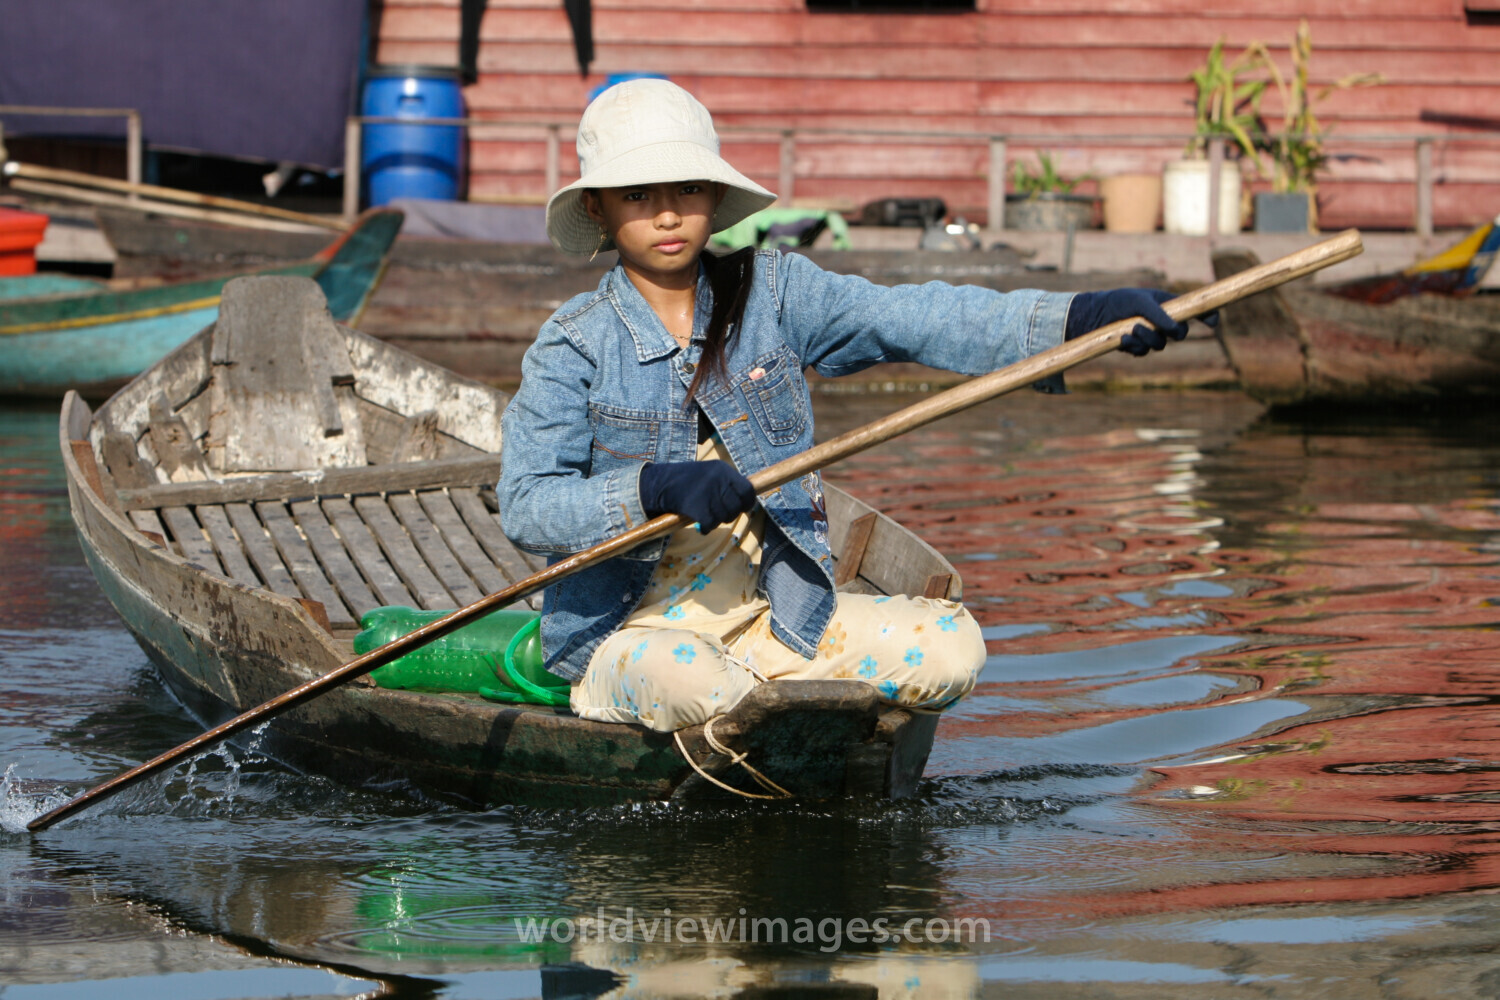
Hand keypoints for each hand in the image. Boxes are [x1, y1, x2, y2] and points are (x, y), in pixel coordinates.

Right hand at [639, 460, 757, 532]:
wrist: (661, 483)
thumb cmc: (687, 480)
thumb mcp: (710, 473)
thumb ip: (727, 483)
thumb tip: (746, 500)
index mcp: (723, 469)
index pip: (747, 490)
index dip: (746, 502)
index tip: (741, 507)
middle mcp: (718, 479)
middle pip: (736, 506)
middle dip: (730, 514)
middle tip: (721, 515)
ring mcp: (708, 492)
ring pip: (725, 516)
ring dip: (717, 521)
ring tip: (708, 518)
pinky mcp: (697, 506)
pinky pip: (711, 524)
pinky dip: (707, 529)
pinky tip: (702, 527)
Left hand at [1066, 289, 1218, 356]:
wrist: (1096, 314)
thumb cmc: (1121, 301)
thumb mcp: (1140, 302)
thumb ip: (1158, 314)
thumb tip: (1174, 330)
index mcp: (1169, 306)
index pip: (1195, 312)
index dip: (1208, 316)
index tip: (1214, 322)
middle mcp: (1164, 322)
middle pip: (1181, 334)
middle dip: (1171, 333)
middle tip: (1153, 325)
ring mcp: (1151, 336)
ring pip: (1160, 346)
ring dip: (1147, 339)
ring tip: (1132, 329)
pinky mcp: (1137, 347)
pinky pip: (1143, 353)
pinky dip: (1133, 346)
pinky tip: (1123, 338)